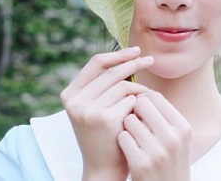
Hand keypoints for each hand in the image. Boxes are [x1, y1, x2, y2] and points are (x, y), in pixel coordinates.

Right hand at [60, 47, 153, 180]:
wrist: (103, 169)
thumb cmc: (104, 136)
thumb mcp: (95, 108)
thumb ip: (102, 86)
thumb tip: (127, 54)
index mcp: (70, 94)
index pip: (96, 63)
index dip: (117, 54)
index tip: (136, 51)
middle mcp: (75, 101)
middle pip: (112, 72)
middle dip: (134, 64)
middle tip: (151, 60)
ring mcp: (88, 110)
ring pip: (123, 86)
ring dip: (139, 90)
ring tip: (147, 99)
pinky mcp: (104, 119)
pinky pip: (130, 101)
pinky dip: (139, 105)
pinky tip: (141, 117)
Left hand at [118, 90, 192, 180]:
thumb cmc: (169, 161)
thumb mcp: (178, 138)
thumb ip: (165, 116)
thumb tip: (143, 91)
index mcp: (184, 128)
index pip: (155, 96)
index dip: (143, 100)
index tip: (140, 110)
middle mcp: (173, 138)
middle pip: (141, 103)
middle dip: (134, 110)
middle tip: (134, 122)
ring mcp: (157, 152)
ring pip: (129, 120)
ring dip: (127, 127)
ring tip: (133, 137)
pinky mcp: (141, 165)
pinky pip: (123, 137)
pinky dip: (122, 141)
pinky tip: (128, 149)